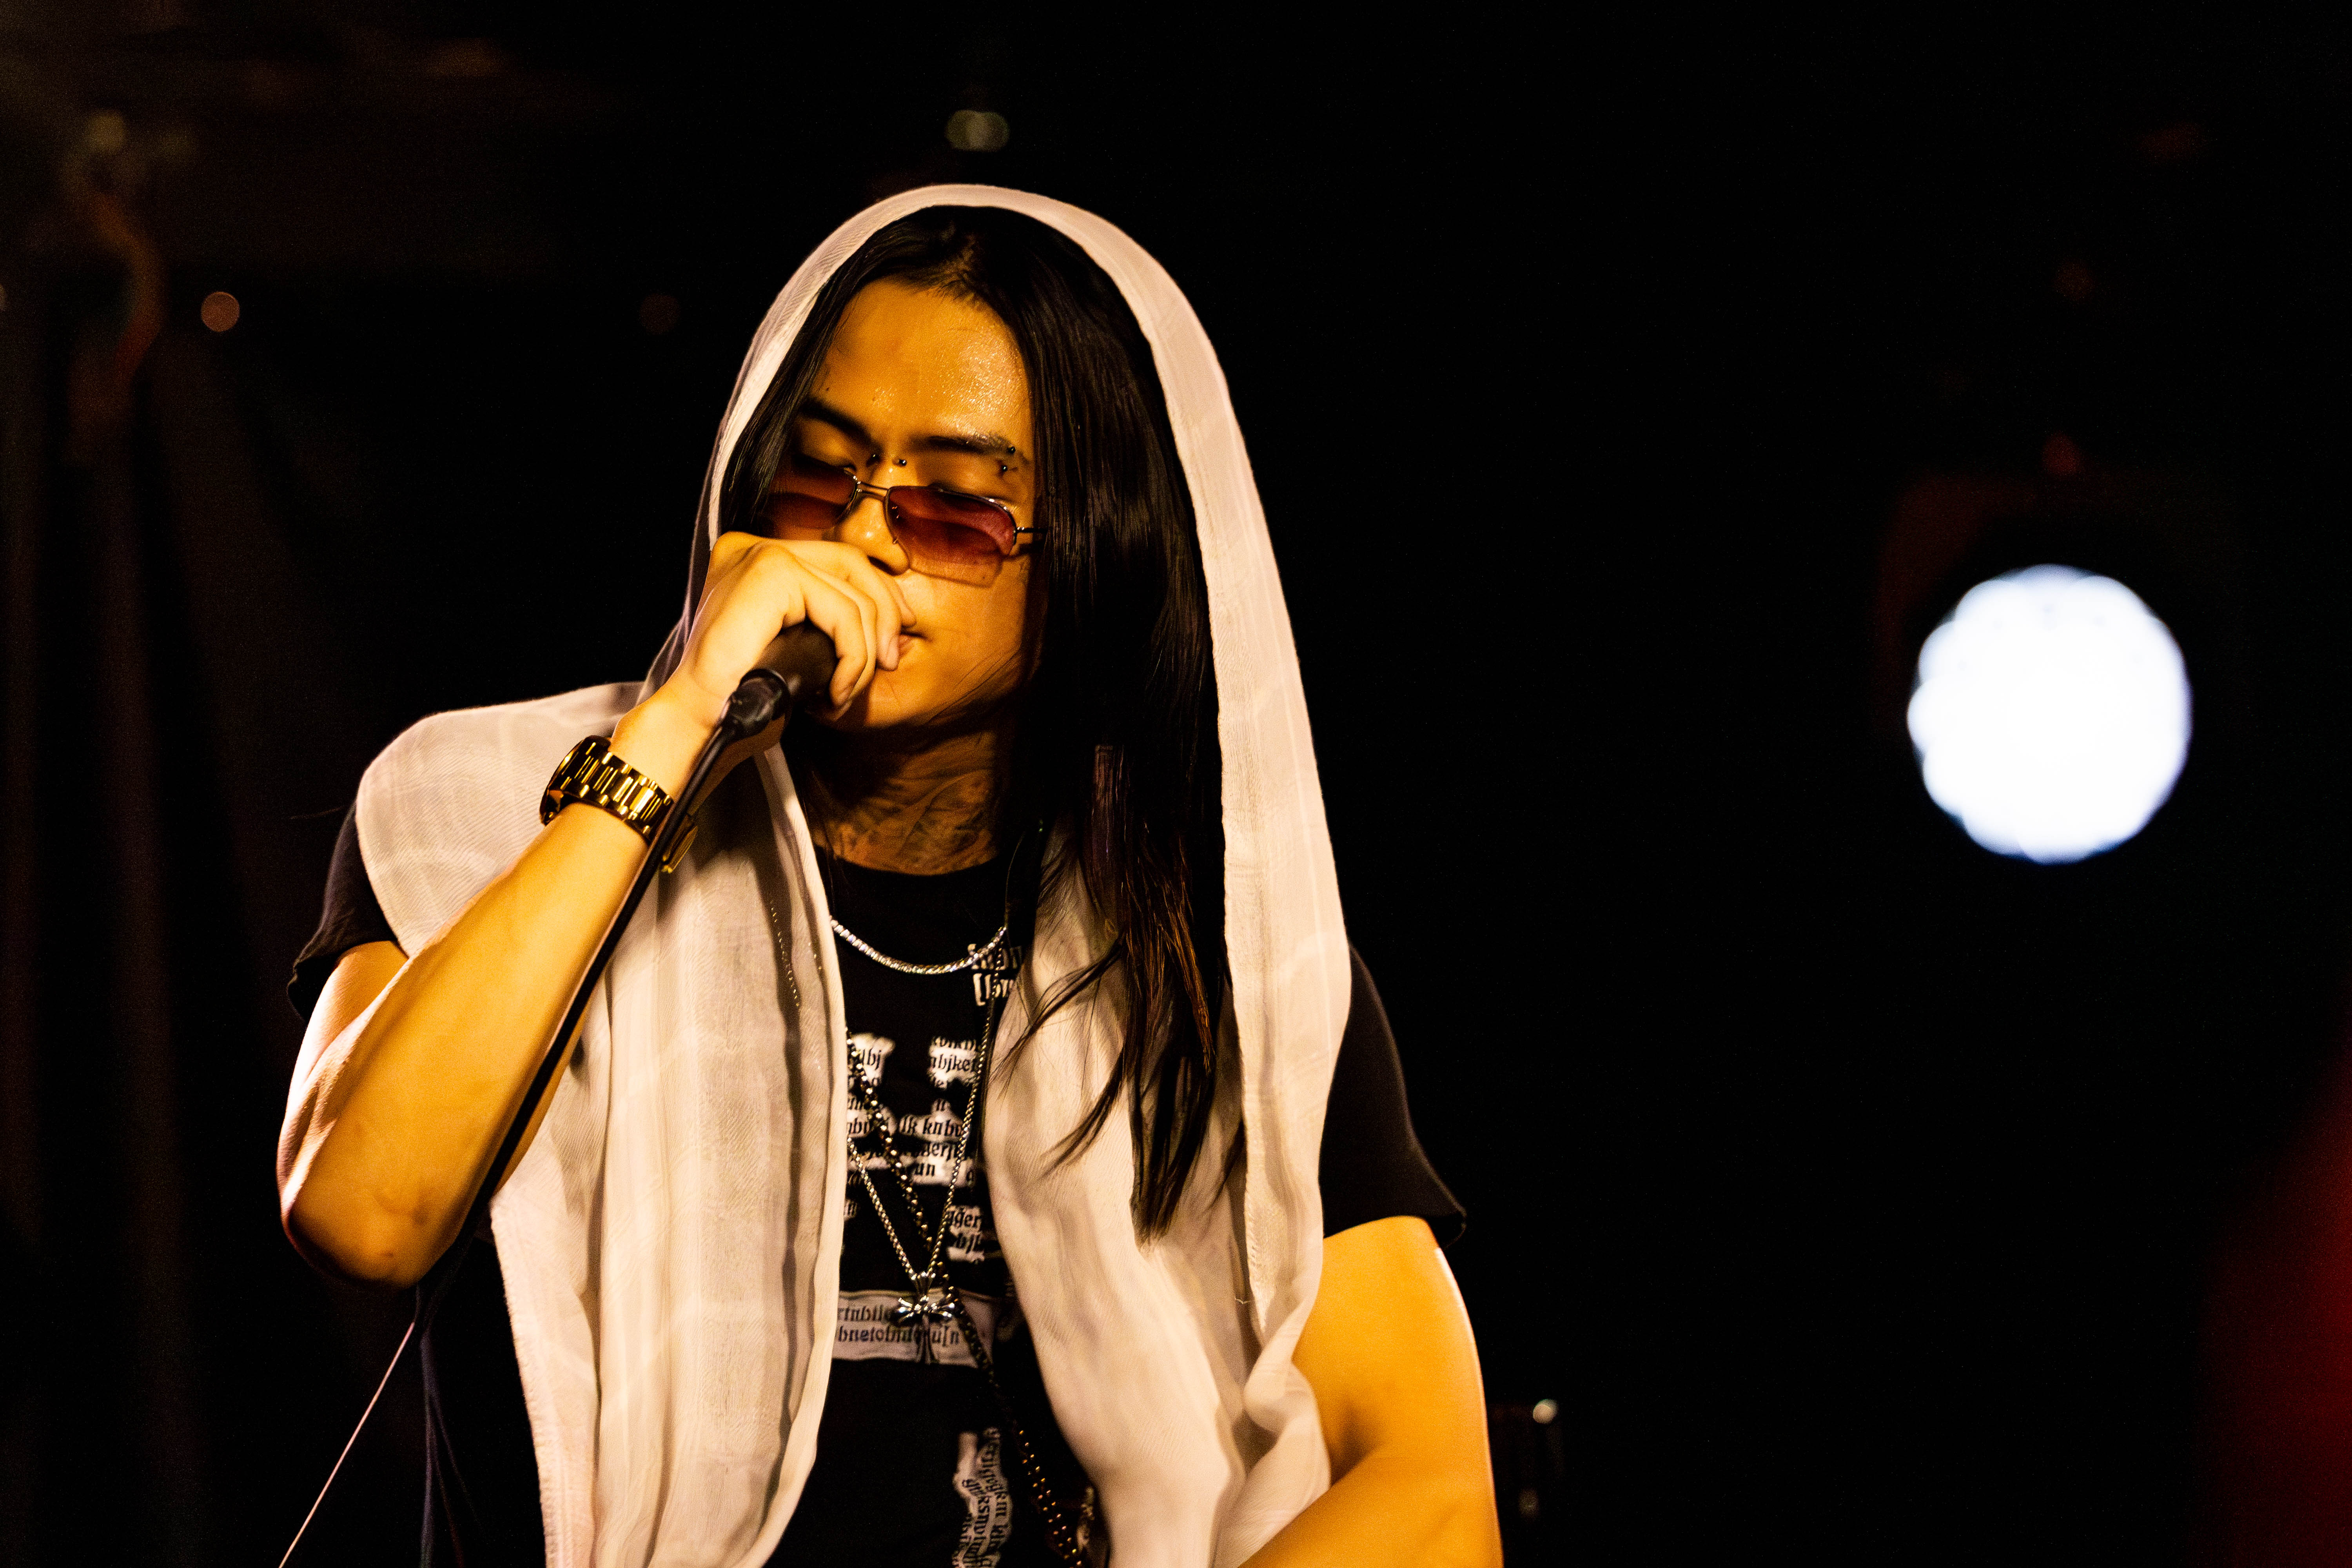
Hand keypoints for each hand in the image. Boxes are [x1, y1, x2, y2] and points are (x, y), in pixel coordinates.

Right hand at [614, 533, 914, 797]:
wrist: (701, 717)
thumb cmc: (742, 693)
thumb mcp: (795, 646)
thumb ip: (827, 619)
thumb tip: (891, 617)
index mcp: (757, 559)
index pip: (838, 558)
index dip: (879, 591)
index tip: (900, 628)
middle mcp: (755, 546)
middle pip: (851, 564)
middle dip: (886, 614)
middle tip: (890, 660)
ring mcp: (762, 556)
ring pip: (852, 596)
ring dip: (865, 653)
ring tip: (846, 691)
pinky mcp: (771, 574)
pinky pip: (842, 613)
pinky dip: (853, 657)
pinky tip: (836, 690)